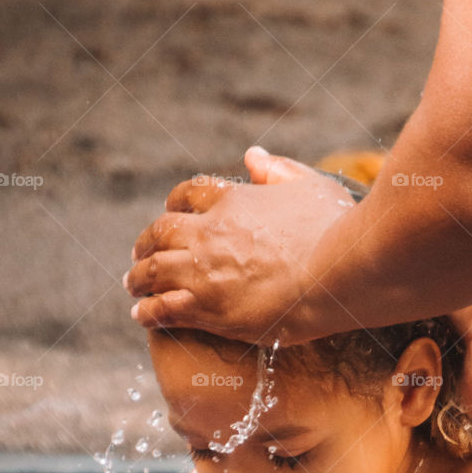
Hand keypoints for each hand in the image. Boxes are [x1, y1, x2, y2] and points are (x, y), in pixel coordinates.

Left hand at [124, 147, 355, 342]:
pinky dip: (148, 311)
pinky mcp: (208, 307)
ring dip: (138, 278)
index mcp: (235, 200)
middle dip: (146, 242)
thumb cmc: (337, 230)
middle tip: (139, 253)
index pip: (190, 194)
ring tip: (133, 286)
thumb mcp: (314, 185)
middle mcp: (211, 232)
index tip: (171, 212)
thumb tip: (251, 156)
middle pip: (161, 231)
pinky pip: (163, 308)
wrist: (338, 273)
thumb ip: (281, 170)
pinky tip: (141, 316)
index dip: (176, 204)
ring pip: (154, 270)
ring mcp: (206, 270)